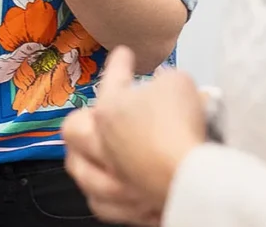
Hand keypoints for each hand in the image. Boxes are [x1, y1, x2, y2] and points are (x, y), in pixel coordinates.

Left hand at [62, 47, 204, 226]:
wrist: (191, 178)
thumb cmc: (181, 128)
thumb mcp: (179, 84)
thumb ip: (168, 80)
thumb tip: (167, 82)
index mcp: (109, 112)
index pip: (112, 81)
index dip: (119, 64)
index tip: (123, 54)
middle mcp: (103, 147)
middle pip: (73, 130)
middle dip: (79, 119)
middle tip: (91, 114)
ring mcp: (113, 181)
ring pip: (83, 173)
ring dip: (83, 163)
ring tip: (85, 158)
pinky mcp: (128, 210)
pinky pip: (107, 207)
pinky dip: (107, 199)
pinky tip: (113, 194)